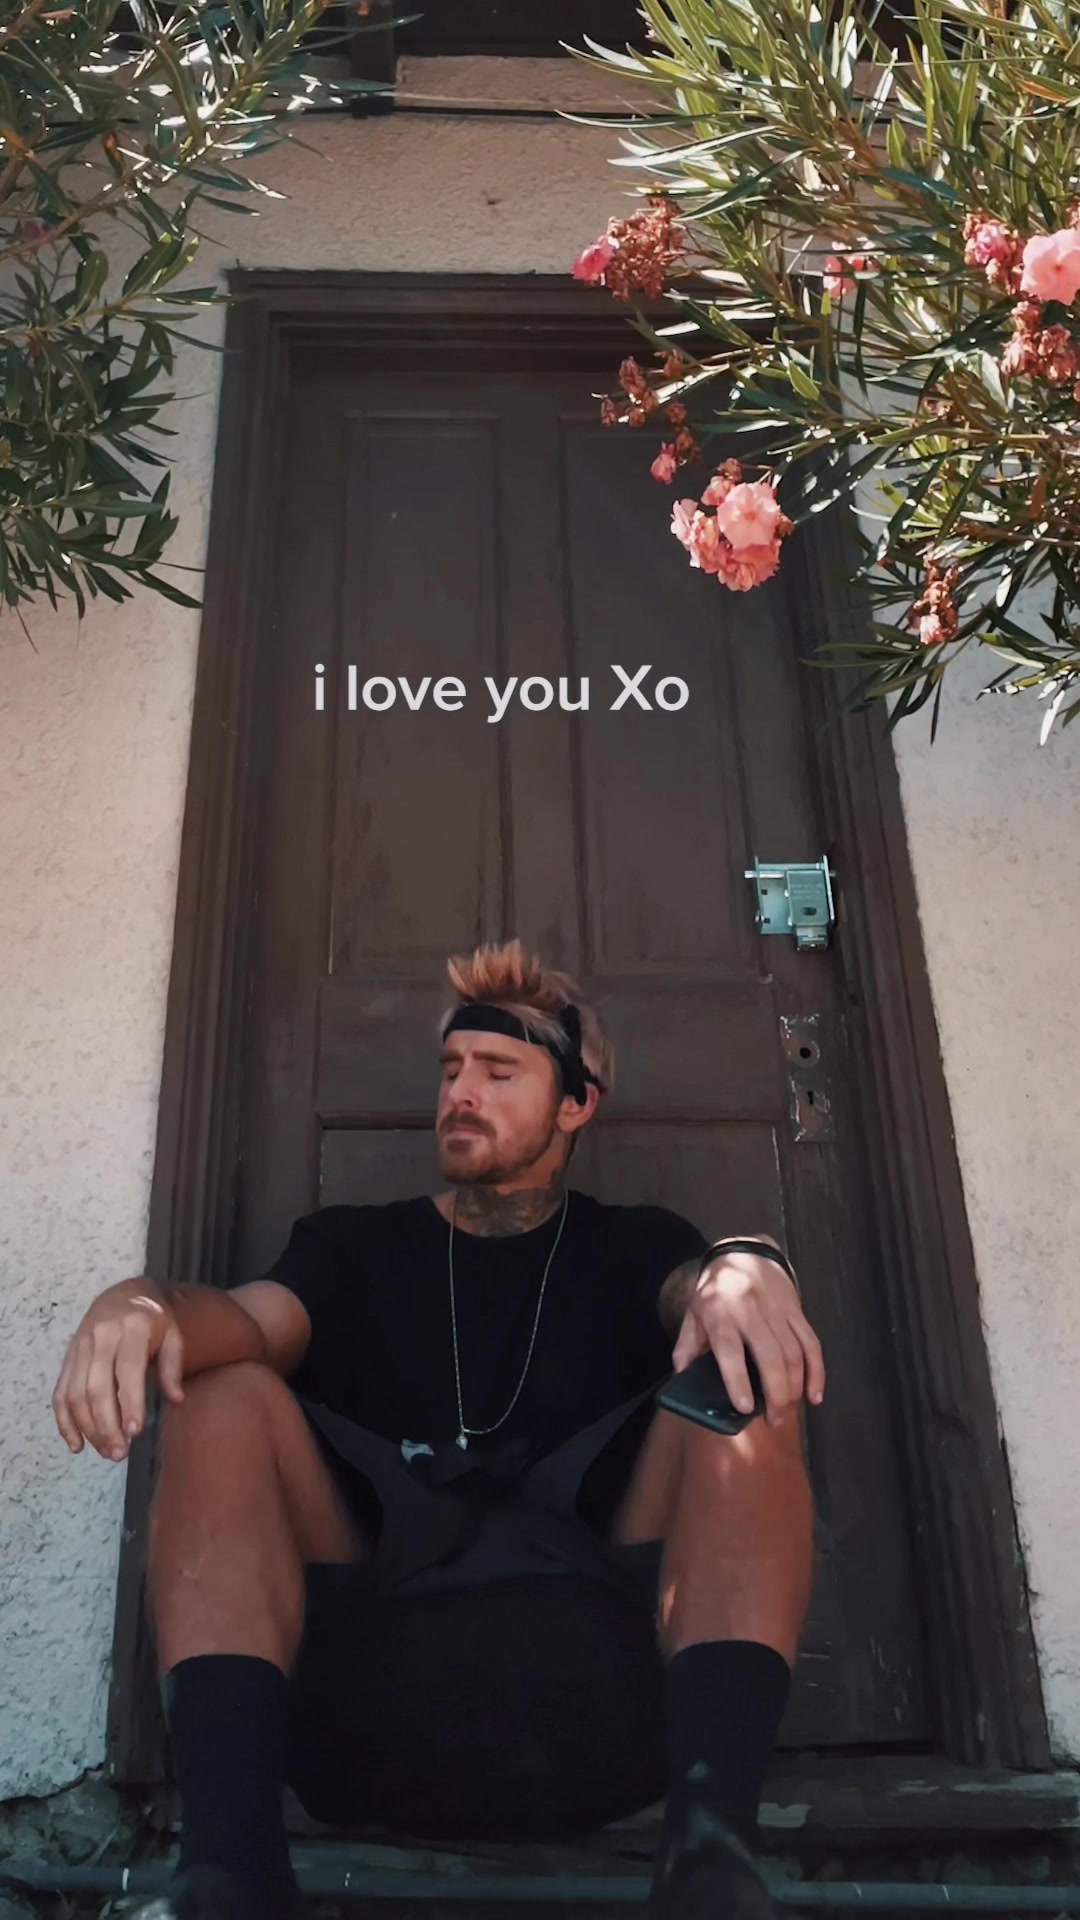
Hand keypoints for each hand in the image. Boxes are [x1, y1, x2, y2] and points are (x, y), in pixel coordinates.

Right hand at [52, 1279, 184, 1460]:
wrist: (122, 1295)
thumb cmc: (153, 1321)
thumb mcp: (173, 1335)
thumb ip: (174, 1366)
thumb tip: (177, 1400)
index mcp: (131, 1328)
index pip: (127, 1369)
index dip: (129, 1402)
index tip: (135, 1432)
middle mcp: (101, 1337)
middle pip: (97, 1387)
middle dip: (106, 1425)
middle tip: (119, 1453)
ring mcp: (80, 1348)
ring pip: (76, 1394)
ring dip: (88, 1428)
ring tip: (107, 1452)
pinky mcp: (68, 1359)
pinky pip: (60, 1394)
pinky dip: (64, 1422)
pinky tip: (77, 1444)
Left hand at [672, 1242, 824, 1425]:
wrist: (746, 1252)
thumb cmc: (717, 1291)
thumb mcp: (694, 1314)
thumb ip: (686, 1348)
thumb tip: (682, 1382)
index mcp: (721, 1316)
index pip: (729, 1350)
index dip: (737, 1380)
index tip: (744, 1407)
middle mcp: (751, 1313)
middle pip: (770, 1357)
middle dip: (775, 1394)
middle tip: (773, 1420)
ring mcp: (777, 1311)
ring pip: (794, 1354)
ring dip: (795, 1388)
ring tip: (788, 1411)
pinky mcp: (797, 1311)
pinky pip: (811, 1344)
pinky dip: (817, 1372)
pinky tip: (814, 1395)